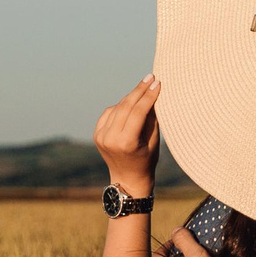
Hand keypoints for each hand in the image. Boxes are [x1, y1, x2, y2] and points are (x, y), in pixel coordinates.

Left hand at [94, 75, 161, 195]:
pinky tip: (131, 103)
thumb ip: (152, 118)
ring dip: (131, 97)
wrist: (127, 179)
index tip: (157, 83)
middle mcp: (110, 138)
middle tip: (150, 77)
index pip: (138, 112)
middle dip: (139, 90)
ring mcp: (101, 136)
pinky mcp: (97, 134)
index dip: (148, 95)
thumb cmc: (146, 160)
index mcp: (126, 142)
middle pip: (125, 106)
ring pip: (117, 107)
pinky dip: (120, 106)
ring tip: (144, 88)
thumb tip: (154, 94)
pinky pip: (110, 113)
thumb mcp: (153, 140)